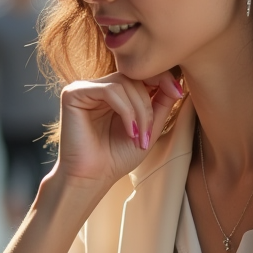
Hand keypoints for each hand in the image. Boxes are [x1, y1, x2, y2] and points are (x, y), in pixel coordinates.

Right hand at [55, 71, 183, 191]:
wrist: (91, 179)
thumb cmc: (116, 158)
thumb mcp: (148, 128)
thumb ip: (161, 103)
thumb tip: (176, 81)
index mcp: (114, 93)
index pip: (140, 73)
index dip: (162, 78)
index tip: (179, 93)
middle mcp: (98, 87)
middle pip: (134, 77)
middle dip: (148, 106)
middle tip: (149, 134)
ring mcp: (85, 88)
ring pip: (123, 83)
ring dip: (139, 110)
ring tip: (138, 136)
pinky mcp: (73, 93)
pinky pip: (109, 90)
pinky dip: (125, 110)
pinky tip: (129, 131)